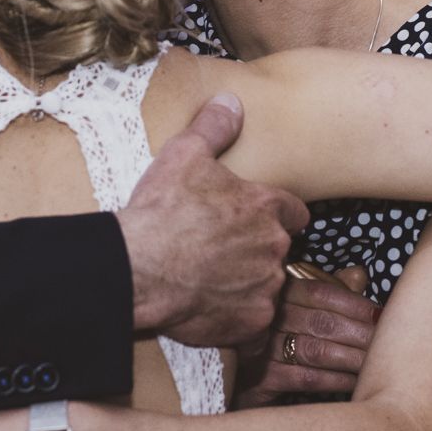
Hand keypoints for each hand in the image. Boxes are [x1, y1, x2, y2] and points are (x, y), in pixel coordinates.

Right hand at [117, 94, 306, 345]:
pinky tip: (211, 313)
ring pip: (266, 288)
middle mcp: (274, 248)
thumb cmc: (161, 211)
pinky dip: (237, 323)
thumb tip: (231, 102)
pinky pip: (253, 328)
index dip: (274, 215)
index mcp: (267, 206)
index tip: (252, 220)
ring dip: (247, 287)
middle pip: (277, 251)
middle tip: (219, 253)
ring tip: (210, 283)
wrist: (137, 268)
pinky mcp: (250, 326)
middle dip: (256, 252)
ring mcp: (265, 289)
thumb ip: (214, 127)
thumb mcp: (184, 153)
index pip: (293, 212)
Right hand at [234, 266, 378, 406]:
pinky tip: (355, 381)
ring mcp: (261, 349)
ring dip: (351, 357)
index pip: (319, 292)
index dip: (353, 303)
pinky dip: (335, 379)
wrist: (236, 379)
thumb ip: (327, 290)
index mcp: (277, 294)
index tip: (380, 313)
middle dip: (359, 332)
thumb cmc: (274, 340)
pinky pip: (306, 378)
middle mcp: (267, 318)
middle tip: (387, 341)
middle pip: (321, 321)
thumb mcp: (297, 308)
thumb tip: (359, 275)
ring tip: (376, 363)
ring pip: (316, 350)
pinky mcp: (261, 380)